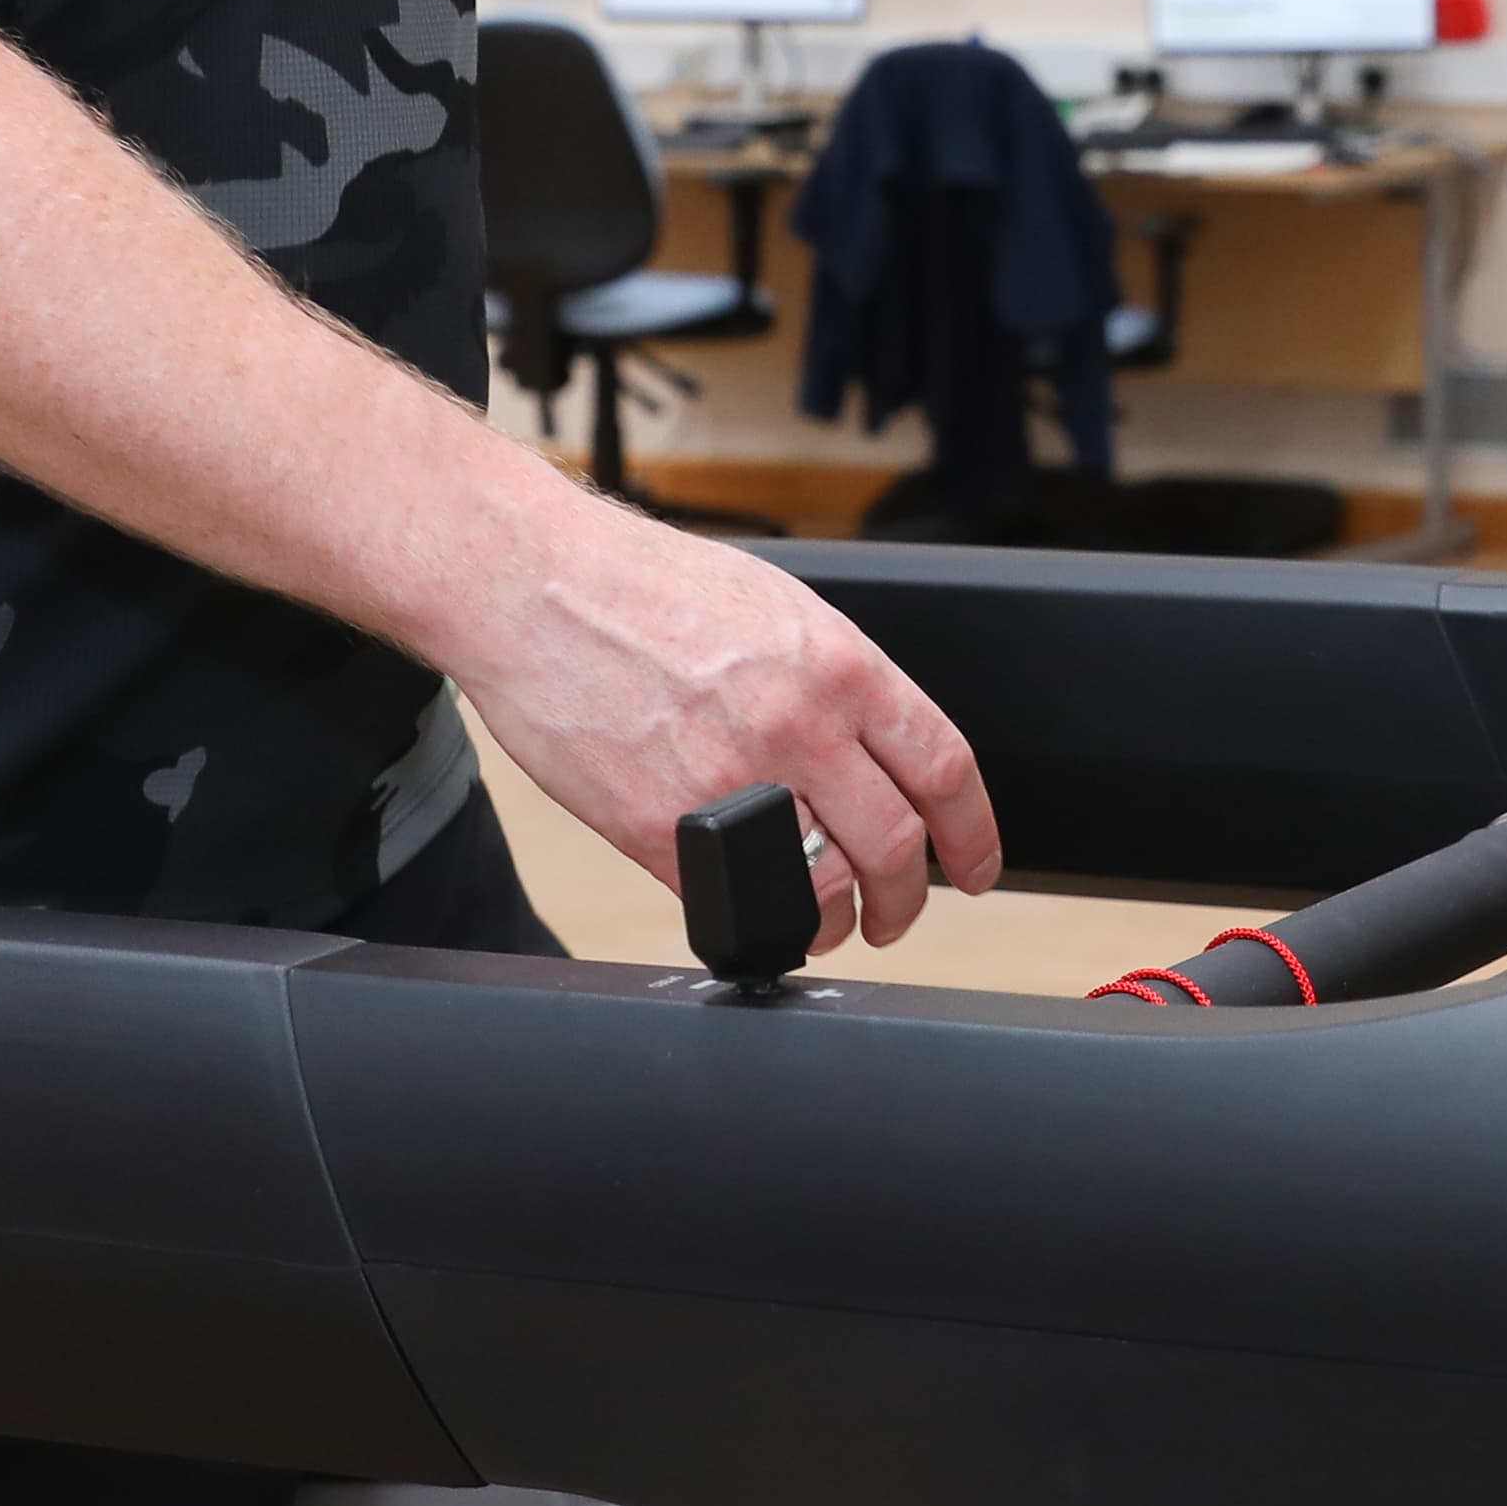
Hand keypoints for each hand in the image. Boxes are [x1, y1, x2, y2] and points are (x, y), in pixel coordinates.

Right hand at [429, 488, 998, 949]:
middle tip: (898, 911)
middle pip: (896, 846)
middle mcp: (798, 724)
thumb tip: (877, 750)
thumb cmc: (639, 583)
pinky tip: (753, 913)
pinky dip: (753, 920)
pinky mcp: (659, 827)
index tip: (977, 865)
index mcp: (838, 662)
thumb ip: (835, 680)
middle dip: (908, 898)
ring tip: (828, 922)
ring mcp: (730, 780)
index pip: (943, 768)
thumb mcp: (774, 605)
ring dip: (836, 921)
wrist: (530, 583)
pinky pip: (730, 900)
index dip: (975, 833)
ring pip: (823, 888)